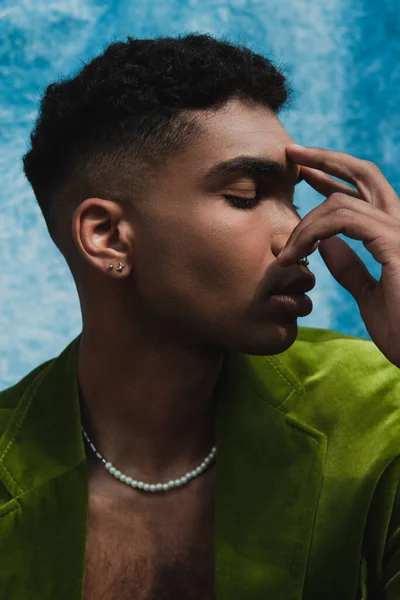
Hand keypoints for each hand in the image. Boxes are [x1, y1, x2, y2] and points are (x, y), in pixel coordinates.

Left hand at [277, 144, 399, 367]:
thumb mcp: (369, 295)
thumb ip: (351, 268)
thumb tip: (327, 245)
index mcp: (396, 235)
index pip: (365, 190)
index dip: (334, 176)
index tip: (304, 174)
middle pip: (364, 173)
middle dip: (324, 158)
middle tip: (291, 151)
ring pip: (342, 201)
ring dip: (304, 224)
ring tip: (285, 252)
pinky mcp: (396, 244)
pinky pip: (344, 220)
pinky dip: (314, 233)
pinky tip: (299, 253)